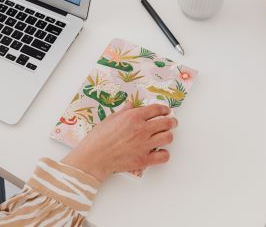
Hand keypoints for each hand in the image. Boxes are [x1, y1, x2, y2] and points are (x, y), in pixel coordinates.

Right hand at [61, 102, 176, 181]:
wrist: (93, 157)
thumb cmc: (97, 138)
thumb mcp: (109, 119)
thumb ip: (123, 112)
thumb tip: (130, 105)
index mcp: (133, 117)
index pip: (156, 109)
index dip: (164, 109)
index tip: (166, 110)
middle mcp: (141, 129)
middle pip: (167, 123)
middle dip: (171, 121)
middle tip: (171, 122)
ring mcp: (144, 145)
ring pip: (168, 138)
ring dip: (168, 136)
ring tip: (165, 136)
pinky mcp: (144, 160)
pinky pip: (164, 156)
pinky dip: (163, 154)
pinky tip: (159, 152)